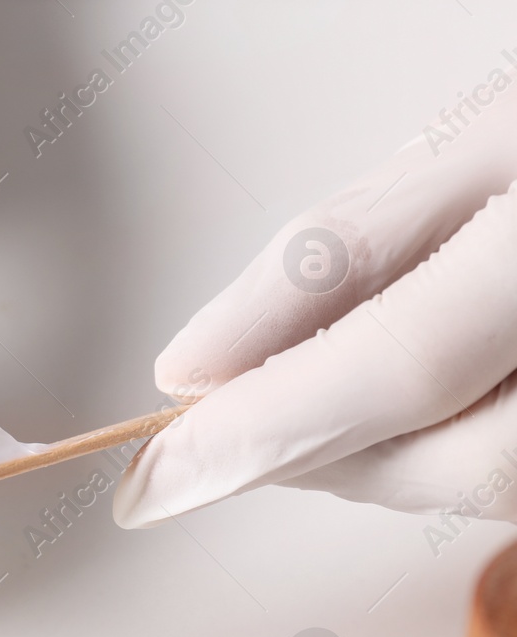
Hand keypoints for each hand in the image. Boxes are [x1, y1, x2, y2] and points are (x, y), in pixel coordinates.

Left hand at [114, 73, 516, 527]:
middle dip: (319, 459)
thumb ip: (335, 257)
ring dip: (384, 468)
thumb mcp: (476, 147)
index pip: (402, 362)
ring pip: (496, 488)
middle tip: (222, 439)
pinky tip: (414, 417)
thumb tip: (197, 364)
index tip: (154, 478)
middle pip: (460, 459)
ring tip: (308, 413)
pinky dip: (450, 460)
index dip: (269, 428)